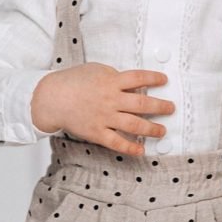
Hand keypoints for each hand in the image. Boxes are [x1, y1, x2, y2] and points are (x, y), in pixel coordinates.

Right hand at [31, 63, 173, 154]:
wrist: (50, 98)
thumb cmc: (72, 82)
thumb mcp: (95, 70)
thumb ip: (114, 76)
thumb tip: (132, 82)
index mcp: (111, 81)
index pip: (138, 78)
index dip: (154, 78)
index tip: (165, 80)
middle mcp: (111, 100)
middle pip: (142, 103)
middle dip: (160, 106)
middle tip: (171, 108)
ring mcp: (105, 117)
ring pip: (134, 125)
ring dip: (152, 129)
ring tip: (162, 131)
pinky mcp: (97, 132)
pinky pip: (117, 142)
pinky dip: (130, 148)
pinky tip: (141, 150)